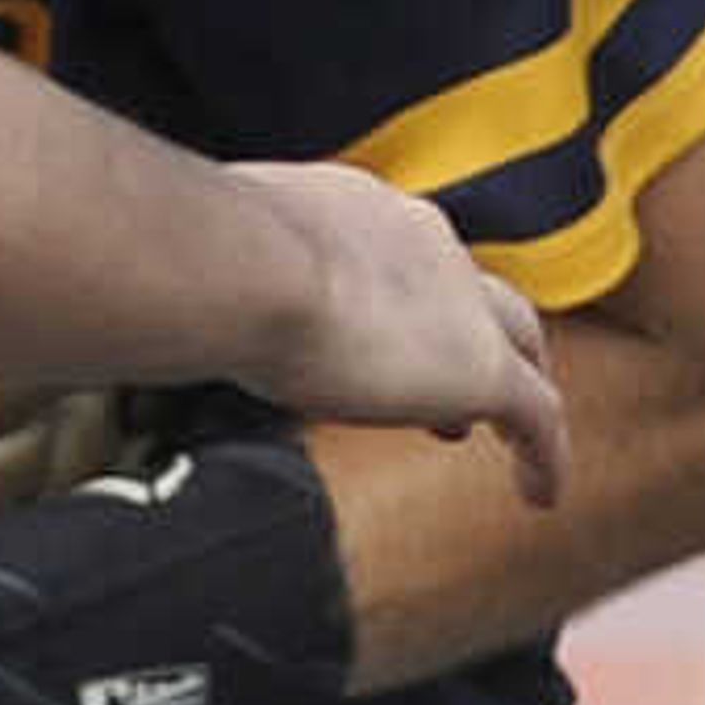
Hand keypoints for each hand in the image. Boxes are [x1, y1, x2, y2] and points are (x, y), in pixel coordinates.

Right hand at [237, 163, 562, 507]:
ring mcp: (461, 301)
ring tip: (508, 438)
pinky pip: (537, 417)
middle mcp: (419, 240)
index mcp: (355, 208)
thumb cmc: (208, 262)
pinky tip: (541, 495)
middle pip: (471, 290)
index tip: (375, 330)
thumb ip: (212, 274)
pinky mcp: (483, 368)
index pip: (396, 251)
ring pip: (516, 343)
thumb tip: (160, 296)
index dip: (397, 293)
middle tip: (454, 388)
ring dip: (514, 385)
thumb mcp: (212, 257)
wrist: (248, 267)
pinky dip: (544, 456)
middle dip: (471, 332)